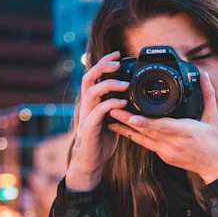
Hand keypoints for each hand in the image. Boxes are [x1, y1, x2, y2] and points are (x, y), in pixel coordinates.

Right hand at [65, 51, 129, 190]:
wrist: (91, 161)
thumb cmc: (101, 141)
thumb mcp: (111, 119)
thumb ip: (116, 106)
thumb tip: (130, 95)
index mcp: (92, 101)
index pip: (94, 76)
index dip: (104, 62)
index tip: (118, 54)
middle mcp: (87, 105)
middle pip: (88, 77)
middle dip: (102, 66)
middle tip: (117, 62)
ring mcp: (87, 115)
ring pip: (92, 91)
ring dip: (109, 85)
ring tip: (125, 84)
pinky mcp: (90, 128)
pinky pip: (98, 111)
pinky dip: (111, 104)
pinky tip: (122, 102)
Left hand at [107, 72, 217, 183]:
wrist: (216, 167)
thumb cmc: (215, 142)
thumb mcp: (213, 117)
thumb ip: (207, 95)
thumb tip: (204, 75)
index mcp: (185, 132)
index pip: (162, 127)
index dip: (145, 122)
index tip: (131, 116)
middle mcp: (173, 143)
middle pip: (146, 132)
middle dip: (128, 121)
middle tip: (111, 109)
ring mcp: (166, 152)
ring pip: (142, 140)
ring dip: (126, 130)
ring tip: (110, 119)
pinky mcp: (164, 156)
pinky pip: (146, 145)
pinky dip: (134, 137)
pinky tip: (123, 129)